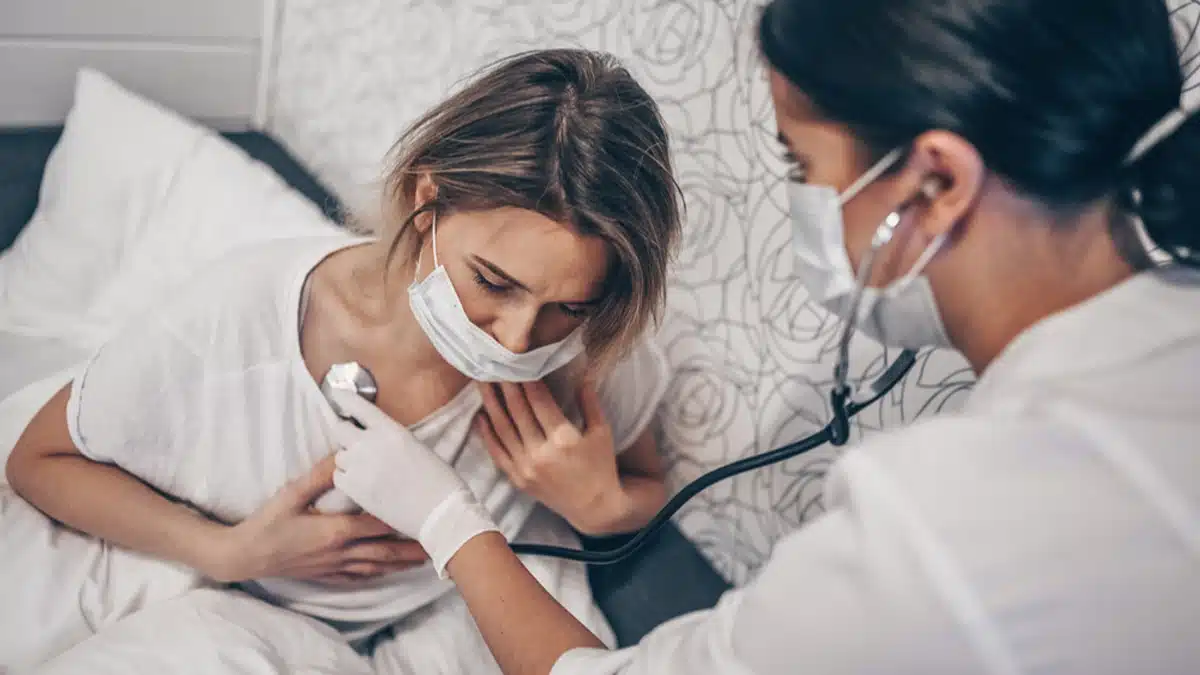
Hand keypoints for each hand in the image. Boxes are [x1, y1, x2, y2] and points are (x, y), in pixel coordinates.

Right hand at [211, 455, 428, 583]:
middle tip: (436, 547)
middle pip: (384, 551)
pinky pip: (358, 577)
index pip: (378, 524)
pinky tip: (386, 573)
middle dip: (411, 549)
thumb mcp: (291, 494)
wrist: (244, 556)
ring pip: (375, 567)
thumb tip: (343, 455)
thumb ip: (319, 476)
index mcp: (336, 530)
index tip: (423, 513)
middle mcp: (340, 552)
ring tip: (422, 561)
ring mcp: (334, 567)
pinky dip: (376, 574)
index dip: (402, 519)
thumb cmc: (267, 522)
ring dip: (400, 564)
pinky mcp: (325, 575)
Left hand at [328, 390, 499, 576]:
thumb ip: (390, 438)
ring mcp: (360, 468)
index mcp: (391, 430)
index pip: (358, 406)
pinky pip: (339, 477)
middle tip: (355, 442)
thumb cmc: (438, 479)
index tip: (336, 394)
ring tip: (367, 469)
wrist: (440, 512)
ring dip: (349, 459)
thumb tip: (372, 437)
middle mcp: (371, 444)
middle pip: (340, 429)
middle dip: (346, 434)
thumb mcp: (416, 446)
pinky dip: (347, 479)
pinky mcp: (355, 490)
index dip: (344, 398)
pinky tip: (363, 484)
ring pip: (339, 456)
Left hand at [476, 380, 627, 534]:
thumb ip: (590, 403)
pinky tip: (480, 416)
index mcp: (564, 439)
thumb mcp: (602, 432)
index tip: (518, 361)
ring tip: (482, 382)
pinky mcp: (518, 480)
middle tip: (495, 365)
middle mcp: (541, 454)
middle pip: (517, 411)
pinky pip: (497, 452)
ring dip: (491, 403)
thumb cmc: (602, 467)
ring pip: (503, 429)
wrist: (595, 508)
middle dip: (506, 385)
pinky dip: (487, 433)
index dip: (527, 380)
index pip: (539, 401)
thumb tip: (582, 373)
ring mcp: (526, 468)